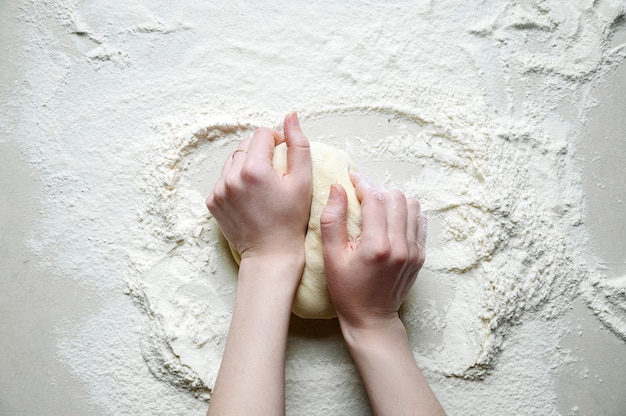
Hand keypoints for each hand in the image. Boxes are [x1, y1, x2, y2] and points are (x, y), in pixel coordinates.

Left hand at [206, 113, 311, 262]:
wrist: (271, 254)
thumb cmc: (292, 218)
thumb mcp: (303, 180)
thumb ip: (298, 144)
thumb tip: (290, 115)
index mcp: (253, 168)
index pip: (262, 134)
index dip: (276, 140)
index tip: (284, 157)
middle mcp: (231, 176)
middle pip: (245, 145)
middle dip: (260, 152)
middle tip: (275, 173)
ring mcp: (218, 190)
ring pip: (233, 161)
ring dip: (247, 165)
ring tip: (262, 185)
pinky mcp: (212, 202)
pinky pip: (224, 179)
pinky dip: (236, 182)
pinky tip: (250, 197)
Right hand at [320, 173, 426, 328]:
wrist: (371, 318)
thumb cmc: (347, 290)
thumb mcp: (331, 257)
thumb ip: (332, 220)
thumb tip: (337, 188)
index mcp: (376, 246)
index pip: (374, 199)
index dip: (362, 183)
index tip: (351, 179)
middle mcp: (400, 246)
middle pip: (395, 197)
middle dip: (377, 192)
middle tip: (362, 199)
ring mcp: (414, 251)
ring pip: (411, 205)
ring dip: (393, 202)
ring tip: (378, 211)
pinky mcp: (421, 255)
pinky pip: (420, 221)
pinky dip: (406, 214)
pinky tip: (391, 222)